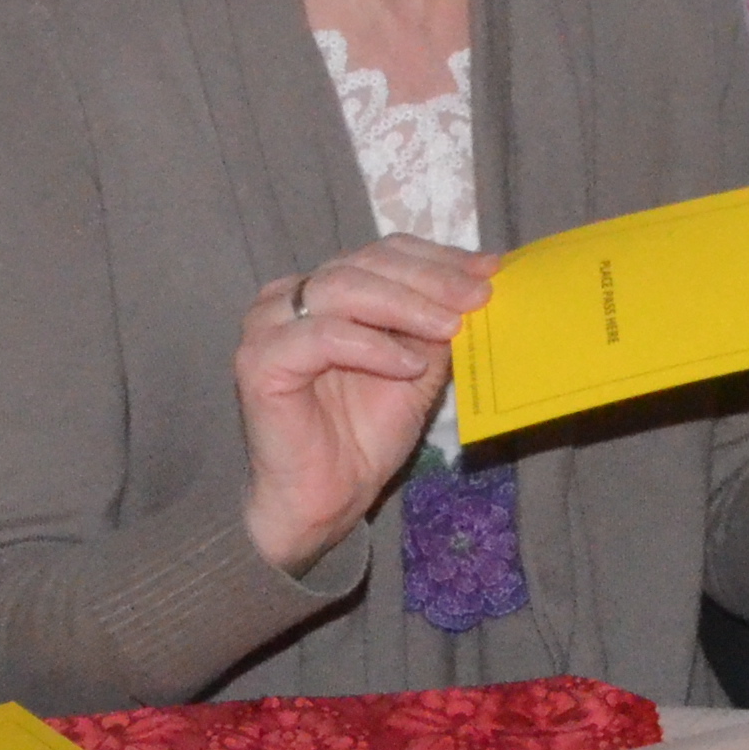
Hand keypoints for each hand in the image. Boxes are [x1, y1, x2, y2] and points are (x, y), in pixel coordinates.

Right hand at [237, 234, 498, 574]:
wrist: (326, 497)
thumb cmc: (364, 434)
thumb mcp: (418, 366)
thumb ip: (438, 324)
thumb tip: (482, 283)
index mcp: (325, 288)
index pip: (384, 252)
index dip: (438, 258)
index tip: (489, 270)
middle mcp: (290, 296)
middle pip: (366, 263)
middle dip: (430, 278)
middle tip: (477, 295)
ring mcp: (268, 325)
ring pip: (344, 287)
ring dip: (407, 305)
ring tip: (450, 328)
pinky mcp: (259, 361)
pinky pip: (324, 336)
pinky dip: (374, 346)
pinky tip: (408, 364)